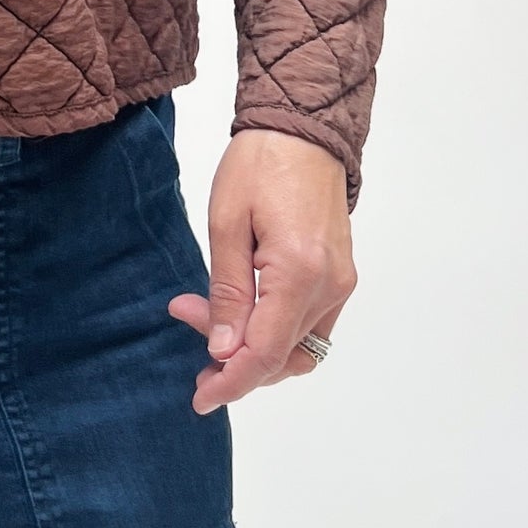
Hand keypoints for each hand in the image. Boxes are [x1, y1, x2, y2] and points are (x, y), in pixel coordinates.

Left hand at [166, 128, 355, 413]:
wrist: (304, 130)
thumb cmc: (259, 166)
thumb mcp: (226, 223)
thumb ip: (227, 291)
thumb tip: (223, 351)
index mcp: (300, 272)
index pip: (267, 352)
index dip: (232, 382)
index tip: (199, 397)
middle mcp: (330, 286)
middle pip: (283, 355)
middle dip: (233, 358)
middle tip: (187, 318)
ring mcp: (341, 283)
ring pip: (299, 346)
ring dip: (254, 346)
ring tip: (207, 316)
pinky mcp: (341, 276)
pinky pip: (310, 325)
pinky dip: (275, 331)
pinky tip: (240, 310)